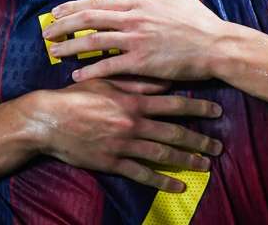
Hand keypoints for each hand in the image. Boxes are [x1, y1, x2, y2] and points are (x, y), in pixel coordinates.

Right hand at [22, 78, 222, 191]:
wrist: (49, 120)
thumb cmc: (77, 96)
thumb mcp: (108, 82)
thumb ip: (138, 82)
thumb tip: (165, 81)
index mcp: (134, 102)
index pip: (173, 104)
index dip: (197, 108)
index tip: (216, 111)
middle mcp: (133, 123)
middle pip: (174, 132)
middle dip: (199, 140)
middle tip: (218, 146)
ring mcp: (124, 144)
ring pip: (162, 154)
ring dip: (187, 160)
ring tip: (206, 165)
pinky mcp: (112, 162)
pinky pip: (142, 174)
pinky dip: (162, 181)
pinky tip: (178, 186)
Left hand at [43, 0, 238, 81]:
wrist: (216, 46)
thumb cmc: (199, 21)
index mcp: (139, 4)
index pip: (98, 2)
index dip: (74, 7)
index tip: (56, 12)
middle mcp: (133, 20)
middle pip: (89, 19)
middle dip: (63, 24)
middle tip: (45, 31)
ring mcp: (136, 41)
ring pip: (94, 42)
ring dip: (70, 46)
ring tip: (53, 52)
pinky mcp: (142, 63)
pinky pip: (109, 66)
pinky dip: (91, 71)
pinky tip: (76, 76)